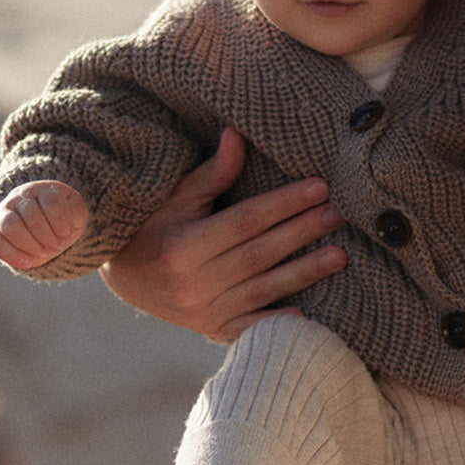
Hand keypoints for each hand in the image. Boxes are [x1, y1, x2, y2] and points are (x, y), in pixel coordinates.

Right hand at [0, 180, 89, 270]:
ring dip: (30, 246)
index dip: (61, 223)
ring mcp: (4, 211)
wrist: (43, 226)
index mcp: (43, 190)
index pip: (52, 203)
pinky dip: (12, 255)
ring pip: (11, 226)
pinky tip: (27, 263)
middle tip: (54, 246)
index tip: (66, 233)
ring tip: (42, 253)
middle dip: (47, 237)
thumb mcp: (75, 214)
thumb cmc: (61, 220)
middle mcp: (20, 196)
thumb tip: (68, 224)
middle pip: (31, 216)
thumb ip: (76, 213)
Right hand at [99, 126, 346, 340]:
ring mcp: (202, 311)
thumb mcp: (176, 197)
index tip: (319, 187)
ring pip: (261, 290)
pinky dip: (275, 322)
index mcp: (183, 245)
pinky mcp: (209, 329)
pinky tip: (308, 314)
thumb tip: (238, 134)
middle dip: (303, 232)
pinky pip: (247, 329)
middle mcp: (193, 282)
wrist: (124, 277)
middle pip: (259, 254)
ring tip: (340, 255)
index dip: (284, 203)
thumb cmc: (153, 225)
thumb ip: (212, 174)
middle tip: (339, 214)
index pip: (245, 221)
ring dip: (304, 273)